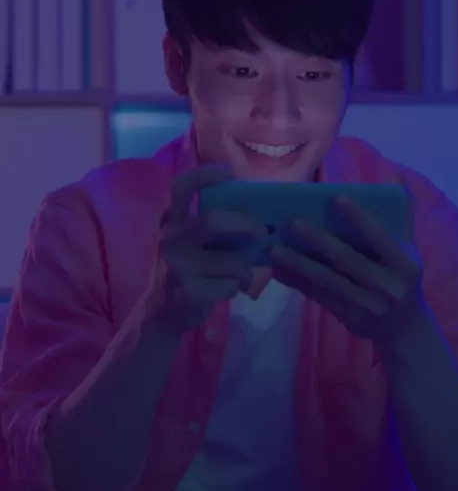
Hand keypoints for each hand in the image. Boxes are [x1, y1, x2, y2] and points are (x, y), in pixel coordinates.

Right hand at [153, 164, 267, 334]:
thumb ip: (213, 229)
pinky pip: (231, 285)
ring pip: (232, 261)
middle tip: (262, 232)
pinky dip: (237, 288)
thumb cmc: (186, 272)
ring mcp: (176, 266)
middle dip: (245, 224)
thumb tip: (258, 219)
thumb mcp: (192, 244)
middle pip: (212, 221)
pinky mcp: (187, 292)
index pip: (180, 189)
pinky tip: (226, 290)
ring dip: (246, 270)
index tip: (227, 174)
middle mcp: (168, 239)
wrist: (161, 316)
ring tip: (243, 276)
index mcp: (170, 222)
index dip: (203, 176)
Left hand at [268, 194, 426, 344]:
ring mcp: (366, 304)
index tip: (336, 197)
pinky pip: (318, 296)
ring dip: (298, 264)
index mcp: (403, 262)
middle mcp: (386, 285)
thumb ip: (402, 214)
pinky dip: (297, 282)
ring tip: (274, 249)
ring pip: (327, 280)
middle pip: (347, 259)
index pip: (379, 237)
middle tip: (292, 223)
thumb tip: (394, 174)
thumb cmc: (402, 276)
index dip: (359, 218)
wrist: (404, 328)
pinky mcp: (347, 317)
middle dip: (318, 241)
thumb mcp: (409, 248)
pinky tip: (278, 269)